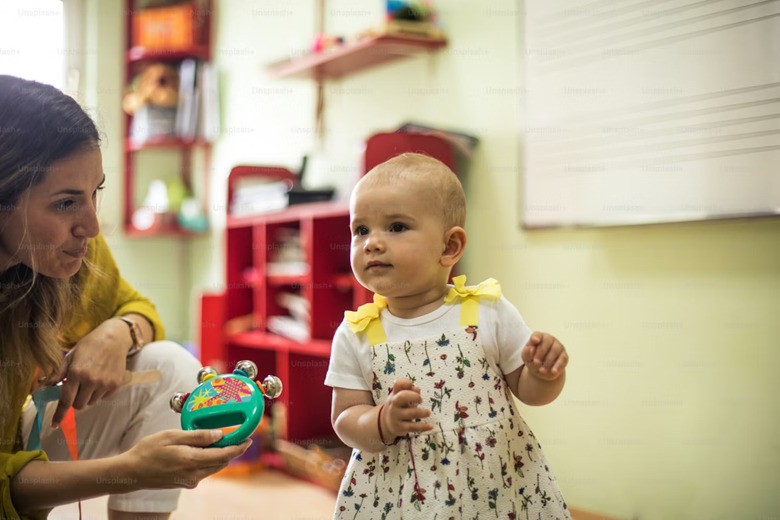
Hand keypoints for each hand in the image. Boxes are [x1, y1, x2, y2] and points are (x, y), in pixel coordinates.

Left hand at [49, 319, 129, 426]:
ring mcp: (105, 383)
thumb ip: (57, 374)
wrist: (114, 338)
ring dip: (87, 396)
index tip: (54, 424)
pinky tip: (101, 378)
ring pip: (91, 402)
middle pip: (78, 405)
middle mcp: (91, 380)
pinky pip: (102, 397)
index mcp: (76, 373)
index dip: (59, 414)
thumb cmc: (89, 346)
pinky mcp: (116, 384)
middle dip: (74, 400)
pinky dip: (99, 393)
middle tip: (76, 388)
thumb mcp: (70, 357)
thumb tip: (42, 388)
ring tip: (90, 380)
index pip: (66, 400)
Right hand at [120, 430, 250, 488]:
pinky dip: (210, 460)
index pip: (224, 455)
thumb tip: (219, 435)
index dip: (239, 447)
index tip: (249, 439)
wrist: (131, 472)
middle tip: (238, 436)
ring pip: (214, 467)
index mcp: (192, 461)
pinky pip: (204, 471)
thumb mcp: (173, 436)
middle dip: (232, 450)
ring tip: (222, 440)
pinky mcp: (186, 483)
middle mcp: (194, 475)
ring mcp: (190, 481)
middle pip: (221, 462)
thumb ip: (197, 436)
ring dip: (221, 455)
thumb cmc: (148, 450)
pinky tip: (205, 450)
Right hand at [381, 379, 433, 439]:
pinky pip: (413, 427)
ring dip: (422, 412)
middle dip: (414, 396)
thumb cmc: (397, 407)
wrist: (385, 424)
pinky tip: (431, 426)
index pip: (398, 384)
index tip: (415, 388)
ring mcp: (396, 416)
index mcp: (394, 394)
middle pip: (402, 396)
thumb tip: (418, 389)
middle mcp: (393, 404)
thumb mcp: (400, 397)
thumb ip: (409, 390)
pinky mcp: (400, 427)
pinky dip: (423, 427)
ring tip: (428, 412)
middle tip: (421, 400)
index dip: (406, 383)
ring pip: (410, 413)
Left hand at [521, 332, 567, 380]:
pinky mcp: (564, 356)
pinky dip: (558, 366)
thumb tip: (532, 349)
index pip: (537, 335)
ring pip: (555, 350)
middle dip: (540, 352)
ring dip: (548, 361)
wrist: (542, 370)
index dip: (536, 337)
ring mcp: (558, 346)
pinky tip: (553, 371)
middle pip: (547, 342)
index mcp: (538, 337)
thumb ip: (527, 353)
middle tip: (536, 362)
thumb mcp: (526, 357)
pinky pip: (562, 359)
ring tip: (542, 370)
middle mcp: (550, 339)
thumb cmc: (532, 360)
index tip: (534, 340)